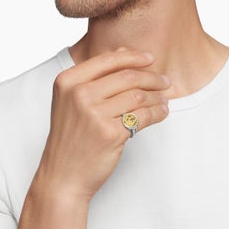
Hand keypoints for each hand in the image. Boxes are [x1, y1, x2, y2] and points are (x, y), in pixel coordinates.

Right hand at [40, 48, 169, 200]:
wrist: (63, 176)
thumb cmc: (70, 139)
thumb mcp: (71, 102)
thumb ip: (94, 76)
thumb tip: (123, 52)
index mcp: (67, 82)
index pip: (108, 60)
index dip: (134, 57)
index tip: (151, 59)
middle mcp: (79, 95)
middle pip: (127, 77)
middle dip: (151, 78)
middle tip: (165, 82)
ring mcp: (94, 114)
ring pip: (138, 96)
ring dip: (157, 97)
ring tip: (164, 100)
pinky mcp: (110, 134)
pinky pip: (142, 117)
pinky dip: (157, 113)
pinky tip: (162, 112)